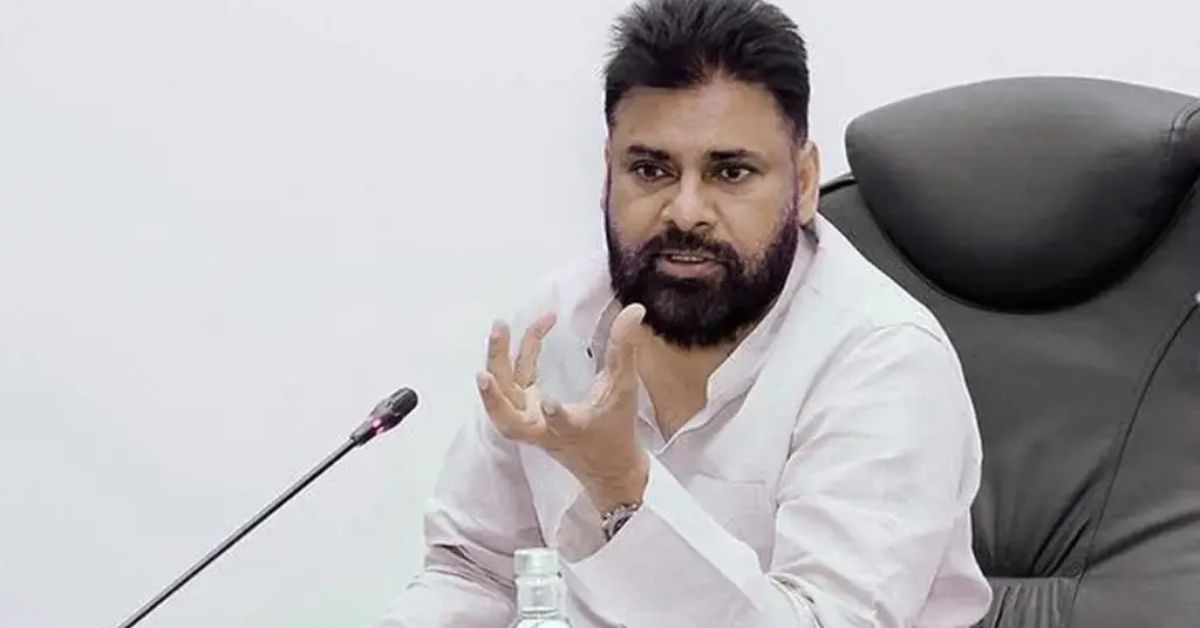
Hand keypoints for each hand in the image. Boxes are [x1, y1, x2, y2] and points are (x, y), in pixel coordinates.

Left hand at [476, 304, 649, 512]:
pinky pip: (514, 383)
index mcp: (570, 432)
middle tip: (499, 330)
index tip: (549, 403)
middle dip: (499, 368)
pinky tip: (532, 331)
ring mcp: (530, 422)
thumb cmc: (616, 434)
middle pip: (507, 407)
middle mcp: (542, 430)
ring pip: (504, 392)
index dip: (556, 415)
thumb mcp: (624, 391)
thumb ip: (624, 349)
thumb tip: (633, 310)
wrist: (609, 471)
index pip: (562, 424)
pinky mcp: (527, 413)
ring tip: (500, 327)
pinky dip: (518, 357)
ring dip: (498, 360)